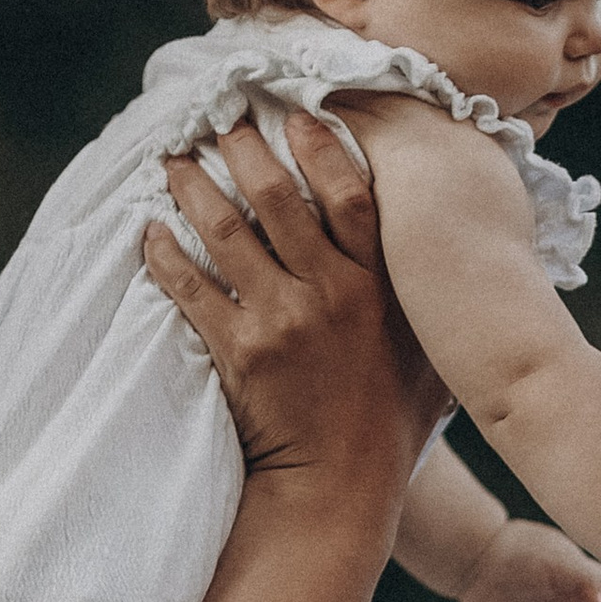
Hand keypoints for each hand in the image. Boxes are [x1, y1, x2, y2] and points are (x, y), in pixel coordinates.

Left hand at [143, 114, 447, 516]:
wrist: (342, 486)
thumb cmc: (393, 419)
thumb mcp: (432, 350)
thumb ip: (435, 300)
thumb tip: (450, 254)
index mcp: (380, 285)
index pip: (351, 194)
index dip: (320, 148)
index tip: (295, 115)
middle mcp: (331, 293)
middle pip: (278, 197)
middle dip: (243, 149)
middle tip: (219, 122)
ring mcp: (282, 320)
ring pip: (227, 232)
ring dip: (193, 189)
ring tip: (172, 160)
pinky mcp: (239, 351)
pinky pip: (191, 289)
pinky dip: (166, 255)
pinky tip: (150, 232)